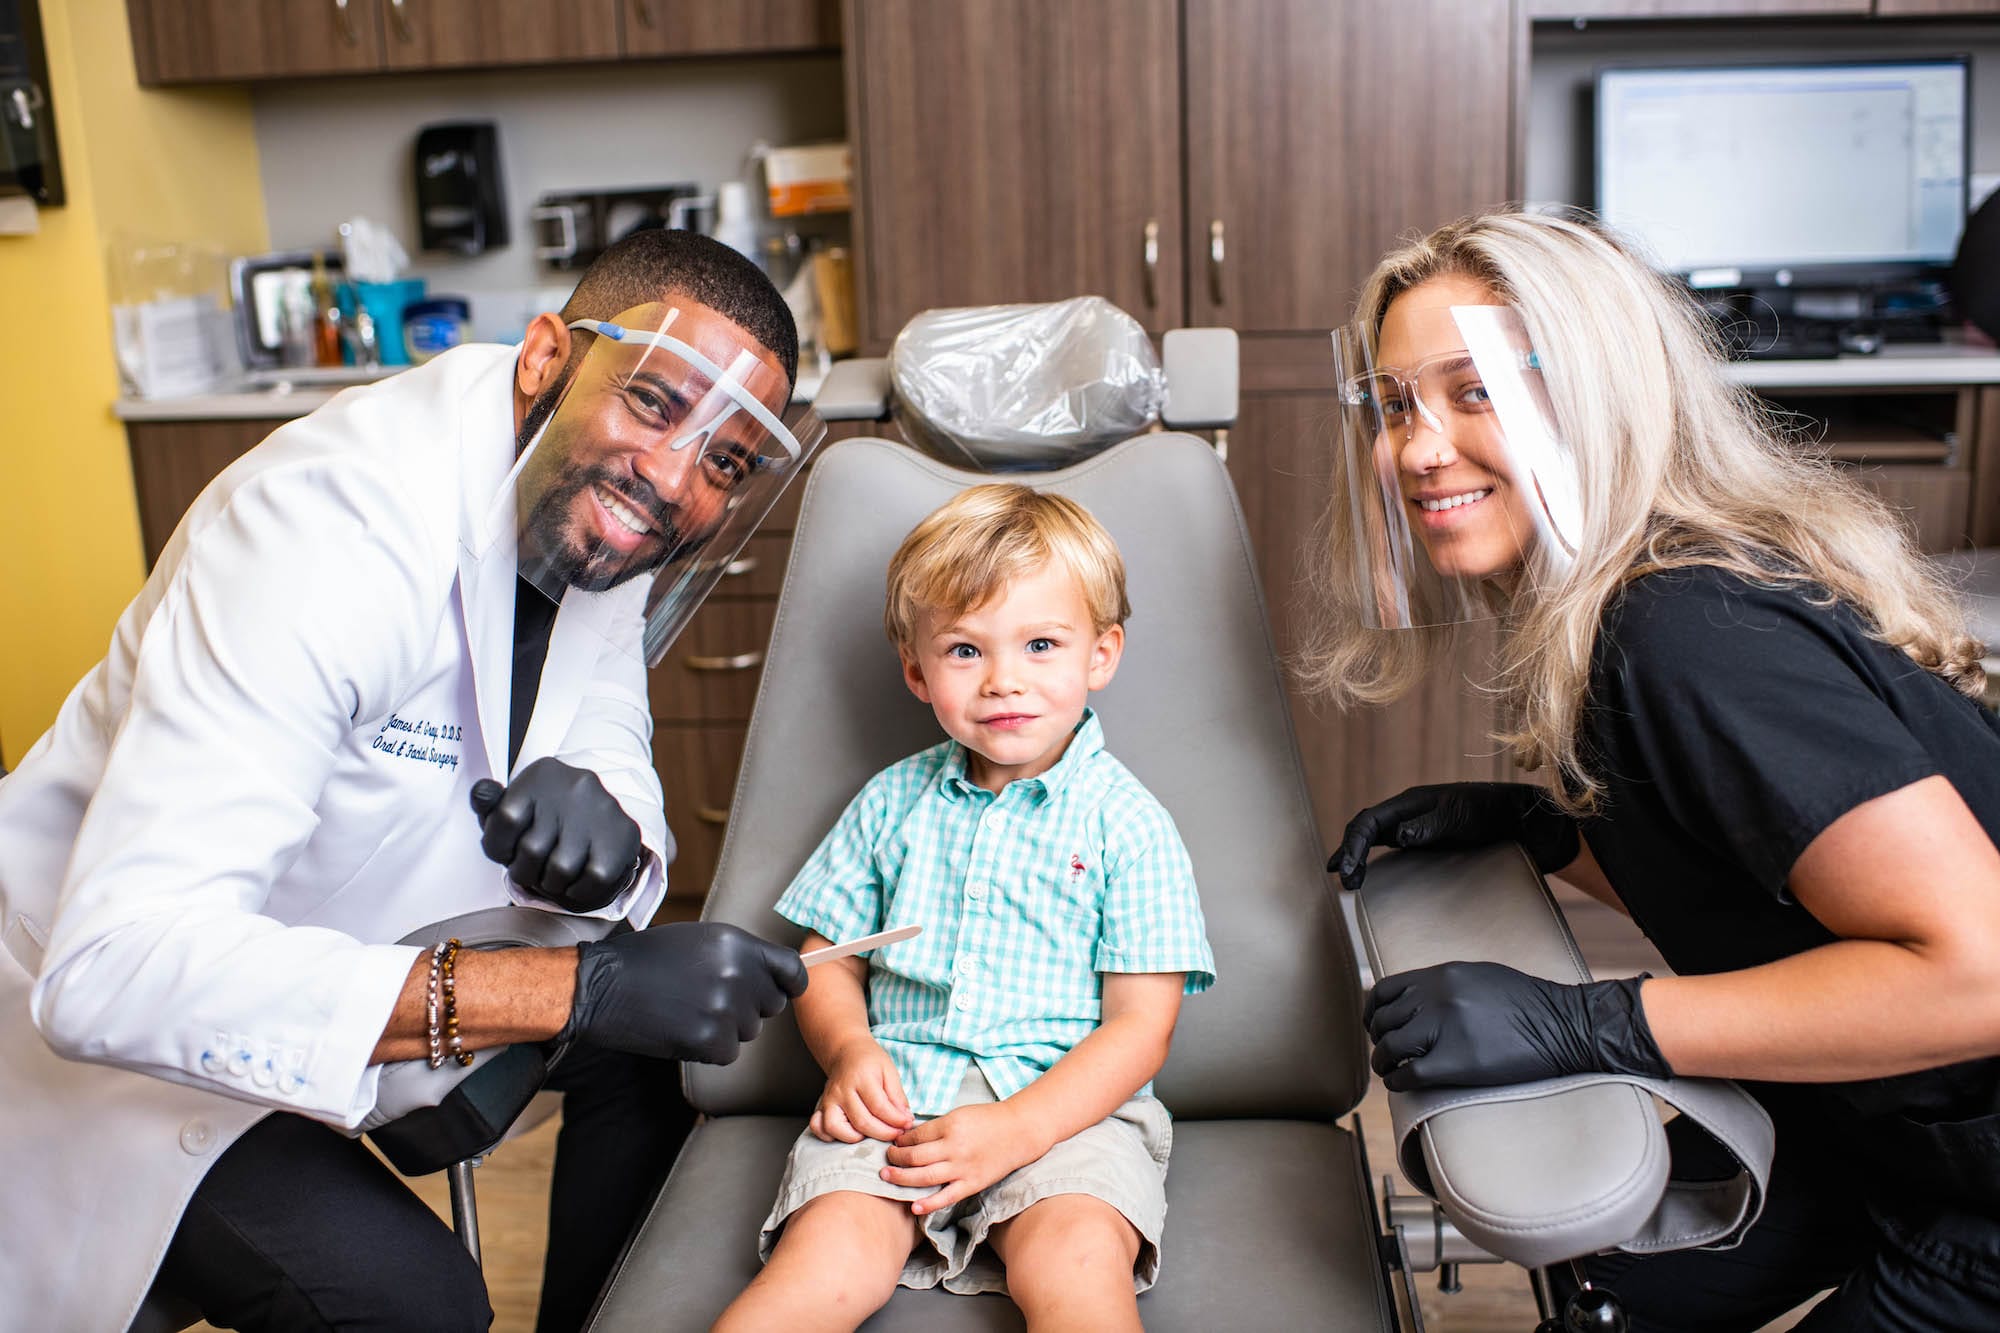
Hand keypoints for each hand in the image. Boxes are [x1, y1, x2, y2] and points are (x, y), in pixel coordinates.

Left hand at [470, 760, 642, 912]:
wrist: (597, 820)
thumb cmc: (545, 820)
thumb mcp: (514, 807)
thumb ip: (490, 805)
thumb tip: (481, 791)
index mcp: (542, 773)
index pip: (504, 819)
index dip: (500, 848)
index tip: (509, 852)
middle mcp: (576, 784)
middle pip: (532, 850)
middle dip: (526, 871)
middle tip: (534, 868)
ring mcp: (603, 808)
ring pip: (561, 869)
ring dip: (552, 884)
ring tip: (555, 874)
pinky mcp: (624, 834)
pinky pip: (592, 880)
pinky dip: (580, 891)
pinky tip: (577, 879)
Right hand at [556, 922, 807, 1064]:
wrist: (604, 986)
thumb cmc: (648, 959)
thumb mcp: (701, 940)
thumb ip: (740, 955)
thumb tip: (772, 976)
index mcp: (738, 944)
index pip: (792, 970)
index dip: (792, 984)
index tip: (787, 990)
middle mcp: (739, 974)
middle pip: (771, 1005)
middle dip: (750, 1006)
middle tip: (712, 999)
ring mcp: (725, 1009)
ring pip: (748, 1031)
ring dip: (726, 1027)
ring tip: (689, 1009)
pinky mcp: (709, 1039)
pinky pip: (727, 1053)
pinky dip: (709, 1048)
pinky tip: (682, 1029)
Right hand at [810, 1038, 914, 1142]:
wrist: (846, 1051)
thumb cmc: (869, 1061)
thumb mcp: (890, 1071)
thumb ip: (898, 1096)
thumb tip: (905, 1119)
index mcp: (861, 1078)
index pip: (879, 1107)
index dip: (896, 1120)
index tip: (907, 1124)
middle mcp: (841, 1091)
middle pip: (862, 1122)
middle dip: (884, 1132)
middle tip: (897, 1132)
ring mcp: (828, 1100)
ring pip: (836, 1129)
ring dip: (857, 1138)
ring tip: (872, 1133)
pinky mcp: (820, 1107)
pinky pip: (819, 1128)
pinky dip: (831, 1136)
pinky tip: (848, 1133)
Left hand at [880, 1100, 1044, 1215]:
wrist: (1018, 1131)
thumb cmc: (988, 1119)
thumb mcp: (959, 1114)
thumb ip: (937, 1127)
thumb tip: (911, 1138)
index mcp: (951, 1125)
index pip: (916, 1136)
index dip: (901, 1140)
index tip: (895, 1142)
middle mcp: (954, 1147)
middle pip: (915, 1157)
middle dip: (895, 1158)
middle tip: (886, 1159)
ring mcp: (963, 1168)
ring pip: (924, 1177)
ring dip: (902, 1178)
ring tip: (887, 1177)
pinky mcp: (972, 1183)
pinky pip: (946, 1196)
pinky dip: (928, 1203)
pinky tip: (913, 1206)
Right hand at [1330, 782, 1579, 891]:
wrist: (1524, 823)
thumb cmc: (1495, 814)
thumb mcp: (1462, 817)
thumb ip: (1430, 826)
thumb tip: (1398, 837)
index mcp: (1411, 802)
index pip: (1369, 821)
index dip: (1352, 845)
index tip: (1346, 871)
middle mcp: (1408, 814)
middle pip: (1366, 830)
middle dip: (1350, 853)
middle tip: (1344, 882)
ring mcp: (1417, 828)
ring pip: (1375, 840)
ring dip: (1359, 858)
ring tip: (1350, 882)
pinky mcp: (1428, 843)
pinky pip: (1393, 851)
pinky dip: (1377, 863)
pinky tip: (1373, 877)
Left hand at [1363, 960, 1670, 1091]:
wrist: (1564, 1025)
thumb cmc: (1527, 1004)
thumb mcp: (1478, 977)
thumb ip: (1442, 985)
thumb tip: (1414, 1000)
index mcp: (1441, 976)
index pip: (1384, 991)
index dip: (1373, 1013)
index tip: (1377, 1027)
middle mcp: (1437, 998)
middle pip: (1383, 1022)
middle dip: (1378, 1040)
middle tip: (1385, 1054)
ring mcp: (1445, 1029)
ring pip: (1390, 1047)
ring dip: (1384, 1063)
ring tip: (1390, 1072)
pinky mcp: (1457, 1062)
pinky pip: (1409, 1074)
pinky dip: (1398, 1082)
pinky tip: (1404, 1085)